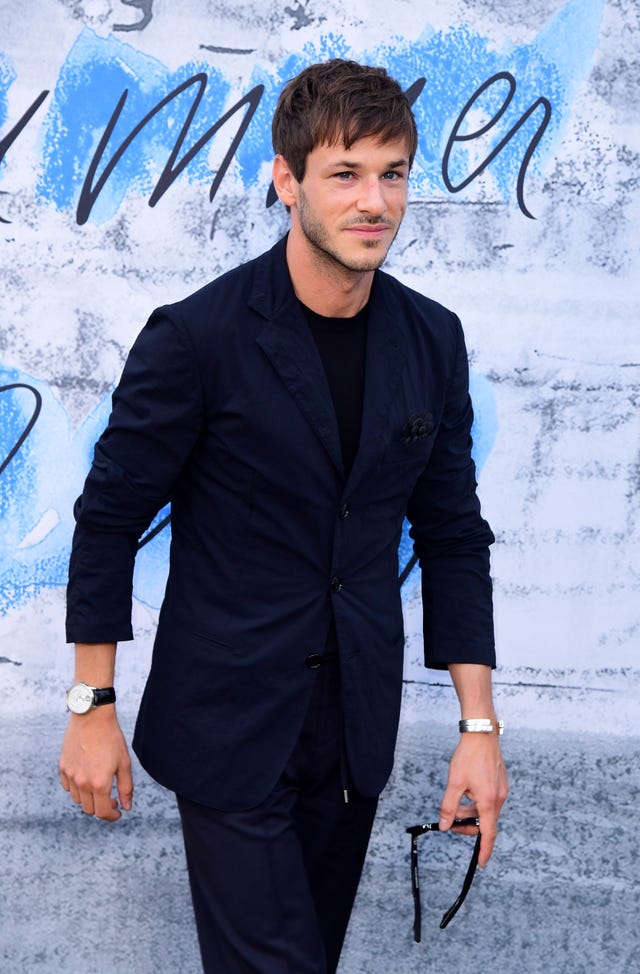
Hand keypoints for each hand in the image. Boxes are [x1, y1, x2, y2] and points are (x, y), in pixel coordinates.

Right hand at [59, 708, 132, 821]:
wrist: (92, 717)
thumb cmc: (111, 738)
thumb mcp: (124, 762)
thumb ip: (126, 788)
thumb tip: (126, 806)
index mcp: (100, 783)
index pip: (102, 813)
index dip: (111, 816)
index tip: (117, 812)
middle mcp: (82, 783)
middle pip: (89, 809)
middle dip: (101, 808)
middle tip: (111, 798)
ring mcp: (71, 775)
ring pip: (77, 800)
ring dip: (89, 798)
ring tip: (99, 785)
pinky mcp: (63, 767)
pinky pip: (68, 787)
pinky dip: (77, 788)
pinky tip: (86, 777)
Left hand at [438, 732, 507, 866]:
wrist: (482, 734)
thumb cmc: (469, 756)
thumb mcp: (454, 782)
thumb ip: (449, 806)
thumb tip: (444, 825)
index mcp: (488, 801)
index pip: (488, 833)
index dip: (484, 849)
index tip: (481, 862)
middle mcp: (499, 798)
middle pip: (485, 823)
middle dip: (467, 825)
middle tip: (450, 821)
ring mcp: (501, 790)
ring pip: (486, 811)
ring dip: (471, 813)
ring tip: (455, 802)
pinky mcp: (500, 783)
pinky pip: (489, 801)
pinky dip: (477, 803)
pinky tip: (466, 792)